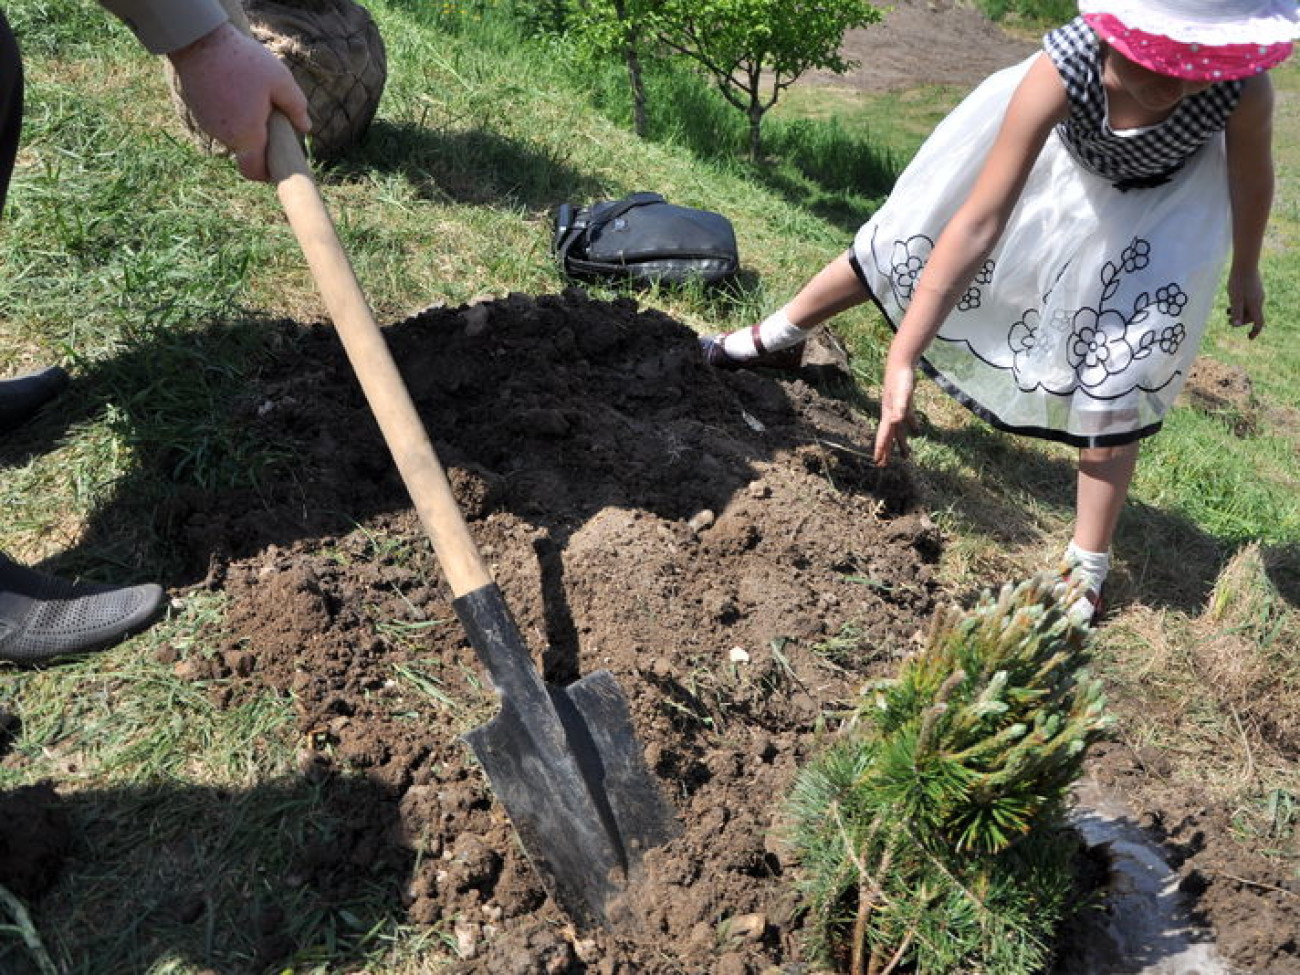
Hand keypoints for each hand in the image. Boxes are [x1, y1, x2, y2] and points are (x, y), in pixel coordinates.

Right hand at [167, 22, 310, 181]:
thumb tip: (305, 128)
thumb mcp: (280, 80)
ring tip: (252, 96)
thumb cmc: (242, 60)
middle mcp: (224, 136)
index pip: (255, 172)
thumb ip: (296, 107)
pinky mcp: (199, 110)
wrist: (197, 39)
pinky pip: (221, 121)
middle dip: (261, 143)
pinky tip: (236, 90)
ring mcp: (208, 124)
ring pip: (233, 135)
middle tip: (271, 117)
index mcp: (247, 135)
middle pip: (246, 152)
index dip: (268, 172)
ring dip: (245, 125)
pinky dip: (231, 114)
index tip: (279, 162)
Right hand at [873, 357, 917, 465]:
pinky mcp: (905, 404)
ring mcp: (898, 409)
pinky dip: (912, 426)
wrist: (901, 364)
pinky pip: (908, 419)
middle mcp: (891, 414)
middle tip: (884, 466)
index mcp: (889, 415)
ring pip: (899, 430)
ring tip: (906, 456)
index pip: (884, 435)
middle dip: (887, 451)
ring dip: (901, 443)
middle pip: (889, 436)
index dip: (881, 449)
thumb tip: (896, 421)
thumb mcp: (902, 394)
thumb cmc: (901, 379)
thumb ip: (900, 408)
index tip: (878, 462)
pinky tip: (917, 431)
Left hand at [1226, 266, 1265, 339]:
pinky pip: (1248, 301)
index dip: (1255, 331)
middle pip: (1252, 316)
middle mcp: (1259, 301)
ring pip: (1249, 308)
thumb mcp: (1235, 299)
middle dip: (1241, 321)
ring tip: (1227, 311)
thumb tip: (1237, 325)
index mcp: (1255, 305)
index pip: (1259, 322)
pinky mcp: (1254, 289)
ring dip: (1239, 312)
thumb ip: (1236, 312)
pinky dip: (1240, 305)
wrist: (1245, 264)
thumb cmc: (1238, 282)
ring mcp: (1257, 294)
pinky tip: (1231, 302)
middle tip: (1228, 321)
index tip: (1249, 338)